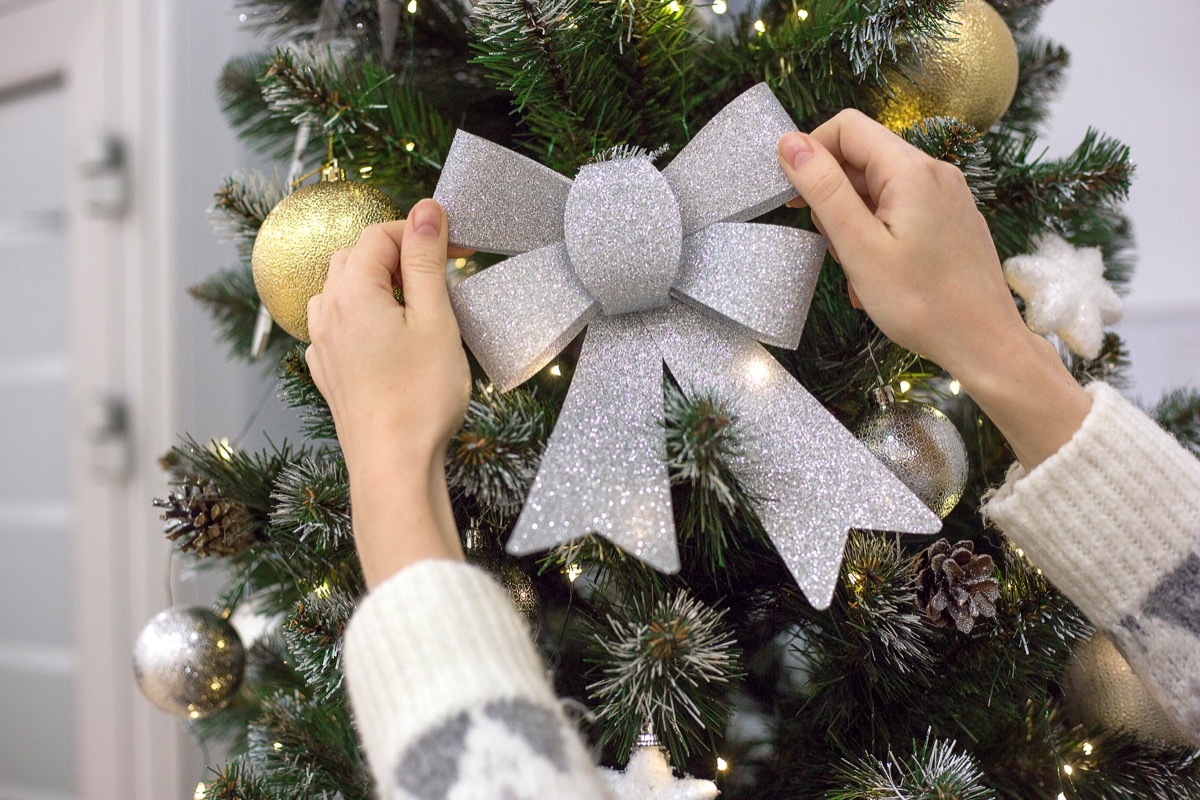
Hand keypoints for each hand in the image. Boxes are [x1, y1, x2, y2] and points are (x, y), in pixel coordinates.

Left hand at [306, 199, 469, 586]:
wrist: (392, 465)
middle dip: (397, 255)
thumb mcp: (435, 319)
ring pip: (342, 289)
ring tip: (417, 305)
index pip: (378, 234)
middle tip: (442, 273)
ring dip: (377, 283)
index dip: (418, 232)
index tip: (457, 246)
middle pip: (354, 257)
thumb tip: (425, 210)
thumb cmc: (419, 396)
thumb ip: (426, 261)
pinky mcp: (327, 372)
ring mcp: (322, 344)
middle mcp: (327, 312)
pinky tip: (390, 337)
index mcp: (352, 291)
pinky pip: (338, 324)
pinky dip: (364, 315)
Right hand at [777, 111, 1090, 468]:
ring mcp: (946, 195)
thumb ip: (824, 190)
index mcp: (911, 170)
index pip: (846, 127)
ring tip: (860, 271)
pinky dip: (878, 236)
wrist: (985, 344)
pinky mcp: (950, 220)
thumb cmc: (923, 303)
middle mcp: (934, 172)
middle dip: (834, 199)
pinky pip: (899, 211)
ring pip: (877, 190)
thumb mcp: (859, 247)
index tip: (793, 198)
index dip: (810, 154)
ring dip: (854, 225)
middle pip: (861, 159)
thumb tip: (789, 143)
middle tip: (834, 248)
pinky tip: (878, 276)